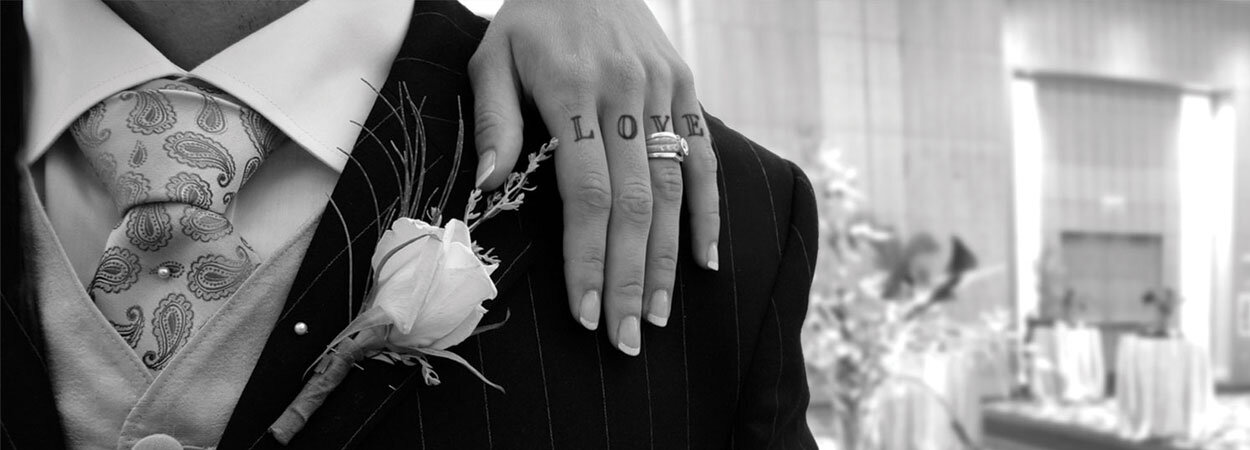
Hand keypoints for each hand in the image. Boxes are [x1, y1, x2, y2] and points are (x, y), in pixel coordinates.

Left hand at [469, 0, 719, 355]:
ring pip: (675, 190)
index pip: (587, 193)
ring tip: (656, 316)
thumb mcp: (494, 54)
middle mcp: (627, 95)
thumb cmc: (531, 18)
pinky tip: (705, 262)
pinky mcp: (686, 90)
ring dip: (667, 260)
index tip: (584, 311)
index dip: (589, 257)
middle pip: (637, 205)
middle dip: (628, 278)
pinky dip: (708, 212)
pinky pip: (706, 157)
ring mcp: (664, 92)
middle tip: (625, 339)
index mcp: (575, 92)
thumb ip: (494, 120)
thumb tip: (487, 187)